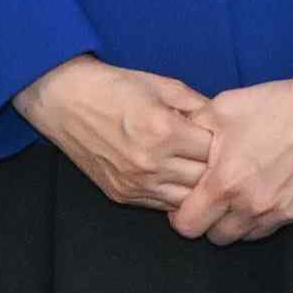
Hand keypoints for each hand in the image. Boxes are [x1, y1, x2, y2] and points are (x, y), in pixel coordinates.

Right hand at [12, 56, 214, 214]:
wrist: (64, 101)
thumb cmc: (115, 87)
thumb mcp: (164, 86)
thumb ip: (200, 106)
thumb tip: (228, 124)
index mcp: (165, 132)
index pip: (215, 152)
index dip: (225, 145)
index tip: (224, 138)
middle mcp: (151, 163)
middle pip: (205, 181)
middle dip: (216, 169)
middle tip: (217, 157)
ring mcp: (135, 183)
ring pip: (187, 201)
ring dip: (197, 187)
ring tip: (198, 170)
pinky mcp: (122, 195)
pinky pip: (162, 206)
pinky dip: (175, 196)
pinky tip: (177, 178)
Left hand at [174, 69, 292, 243]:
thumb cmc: (275, 104)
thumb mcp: (222, 108)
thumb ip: (190, 130)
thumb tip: (171, 140)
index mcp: (226, 184)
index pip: (188, 227)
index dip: (182, 216)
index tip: (189, 200)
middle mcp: (253, 206)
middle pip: (218, 238)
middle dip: (212, 221)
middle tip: (218, 196)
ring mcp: (283, 212)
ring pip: (248, 235)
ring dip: (241, 220)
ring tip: (246, 191)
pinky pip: (279, 224)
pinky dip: (271, 213)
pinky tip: (274, 186)